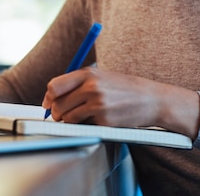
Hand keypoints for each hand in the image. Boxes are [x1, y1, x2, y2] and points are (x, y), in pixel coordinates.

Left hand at [42, 66, 199, 137]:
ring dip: (69, 120)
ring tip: (81, 116)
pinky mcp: (104, 120)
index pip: (55, 85)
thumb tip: (53, 96)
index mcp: (88, 73)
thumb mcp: (102, 77)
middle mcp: (91, 87)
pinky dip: (86, 125)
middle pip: (58, 103)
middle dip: (56, 112)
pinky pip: (83, 125)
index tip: (48, 103)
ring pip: (68, 117)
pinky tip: (98, 119)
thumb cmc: (125, 88)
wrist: (151, 99)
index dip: (48, 97)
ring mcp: (97, 104)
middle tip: (61, 115)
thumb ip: (80, 83)